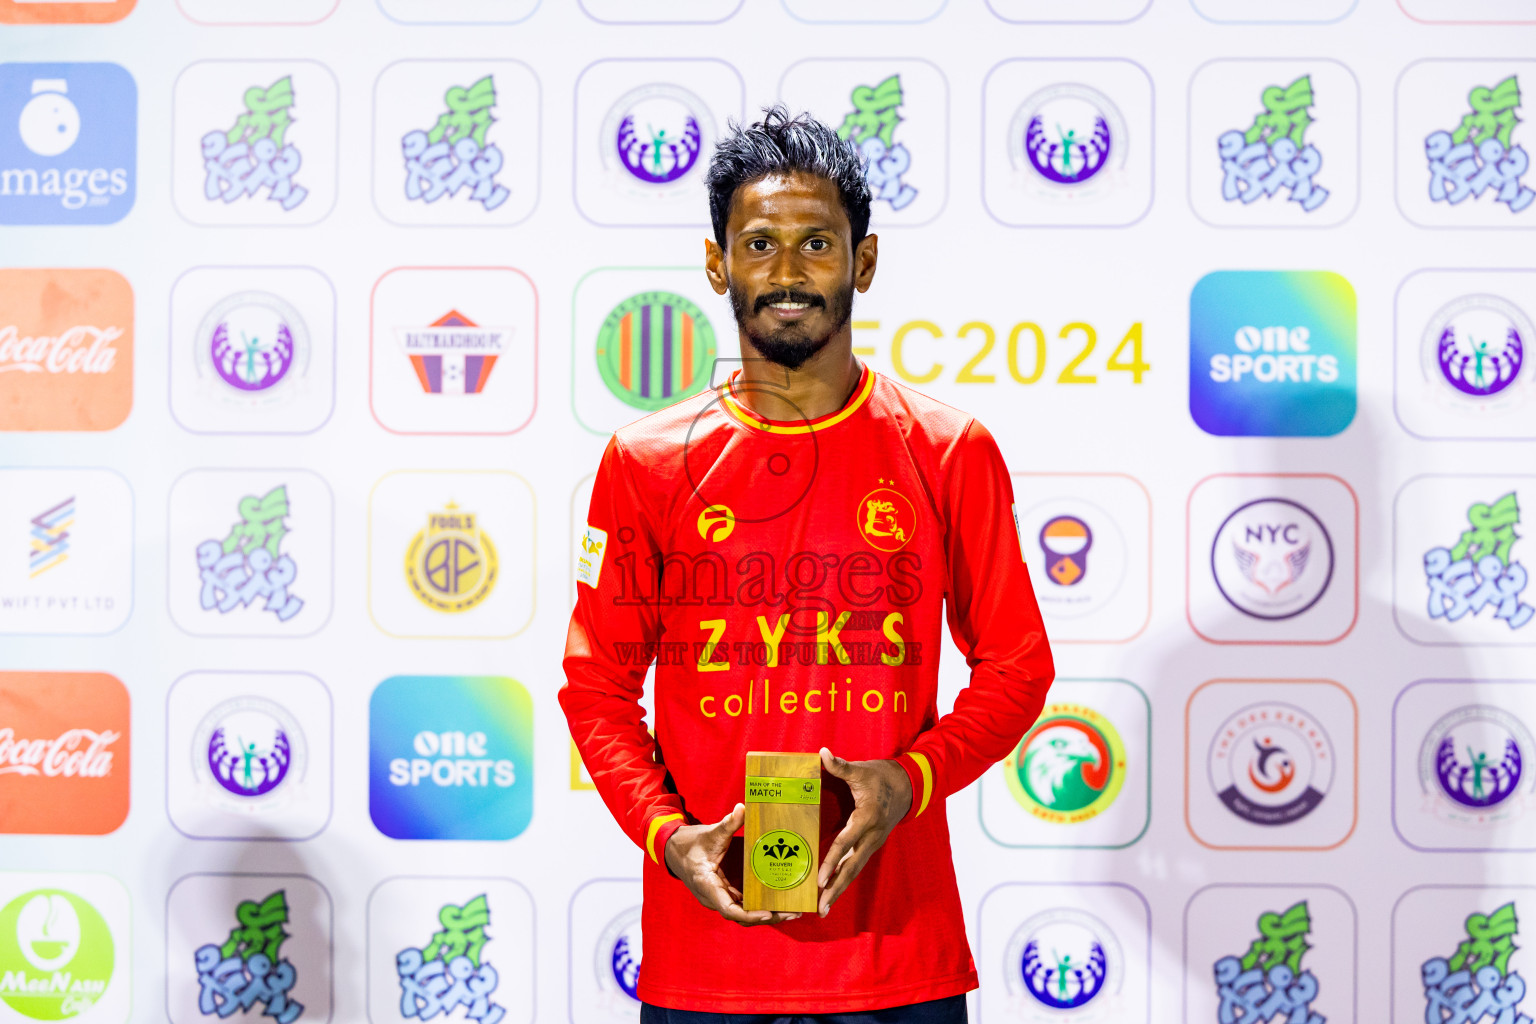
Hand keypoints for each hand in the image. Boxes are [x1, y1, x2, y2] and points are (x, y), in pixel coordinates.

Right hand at [664, 803, 801, 926]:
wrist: (674, 850)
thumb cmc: (690, 844)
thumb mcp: (709, 833)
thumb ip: (727, 824)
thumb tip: (742, 808)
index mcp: (708, 886)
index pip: (729, 909)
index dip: (749, 914)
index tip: (768, 913)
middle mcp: (714, 897)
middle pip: (742, 916)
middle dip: (767, 917)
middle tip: (793, 912)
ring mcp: (720, 897)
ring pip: (744, 913)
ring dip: (767, 914)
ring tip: (792, 910)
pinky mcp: (725, 893)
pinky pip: (743, 904)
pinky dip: (760, 906)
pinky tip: (779, 901)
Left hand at [817, 747, 911, 916]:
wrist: (908, 785)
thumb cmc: (881, 777)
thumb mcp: (861, 770)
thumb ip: (840, 766)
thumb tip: (822, 753)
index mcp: (866, 818)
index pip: (845, 844)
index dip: (831, 863)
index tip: (819, 881)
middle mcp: (871, 836)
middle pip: (851, 868)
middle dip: (835, 888)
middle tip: (821, 908)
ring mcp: (874, 842)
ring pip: (855, 870)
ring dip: (840, 889)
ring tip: (824, 909)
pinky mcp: (873, 845)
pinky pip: (857, 865)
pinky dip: (845, 879)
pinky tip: (833, 891)